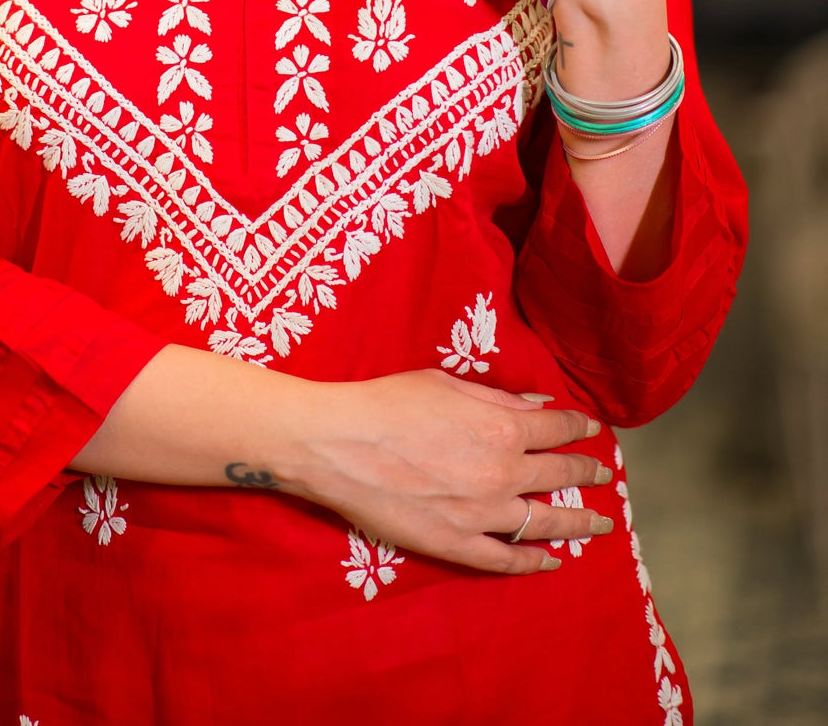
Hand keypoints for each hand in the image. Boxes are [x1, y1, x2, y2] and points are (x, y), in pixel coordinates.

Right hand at [293, 369, 613, 573]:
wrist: (340, 443)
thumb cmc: (389, 402)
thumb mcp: (446, 383)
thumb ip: (497, 398)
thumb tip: (536, 405)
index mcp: (502, 427)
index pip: (556, 428)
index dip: (579, 427)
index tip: (593, 430)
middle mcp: (504, 472)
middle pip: (559, 474)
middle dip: (587, 474)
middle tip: (604, 477)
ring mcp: (483, 514)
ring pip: (545, 522)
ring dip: (577, 522)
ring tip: (599, 524)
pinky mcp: (458, 545)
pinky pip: (507, 559)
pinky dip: (534, 561)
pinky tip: (552, 561)